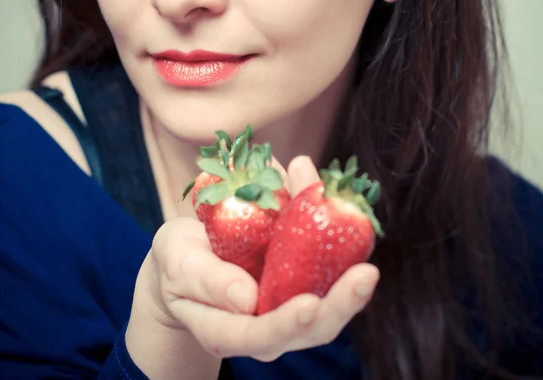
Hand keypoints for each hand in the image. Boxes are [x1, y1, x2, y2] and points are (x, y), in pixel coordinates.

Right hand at [129, 156, 379, 364]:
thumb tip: (246, 298)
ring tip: (360, 233)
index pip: (261, 337)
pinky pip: (322, 265)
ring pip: (325, 299)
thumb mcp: (176, 264)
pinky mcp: (297, 274)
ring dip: (347, 274)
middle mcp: (265, 323)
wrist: (189, 254)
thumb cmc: (177, 262)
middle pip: (310, 329)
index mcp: (229, 330)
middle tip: (365, 275)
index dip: (286, 324)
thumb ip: (204, 280)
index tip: (309, 305)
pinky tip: (338, 205)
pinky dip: (334, 238)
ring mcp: (285, 300)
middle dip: (340, 306)